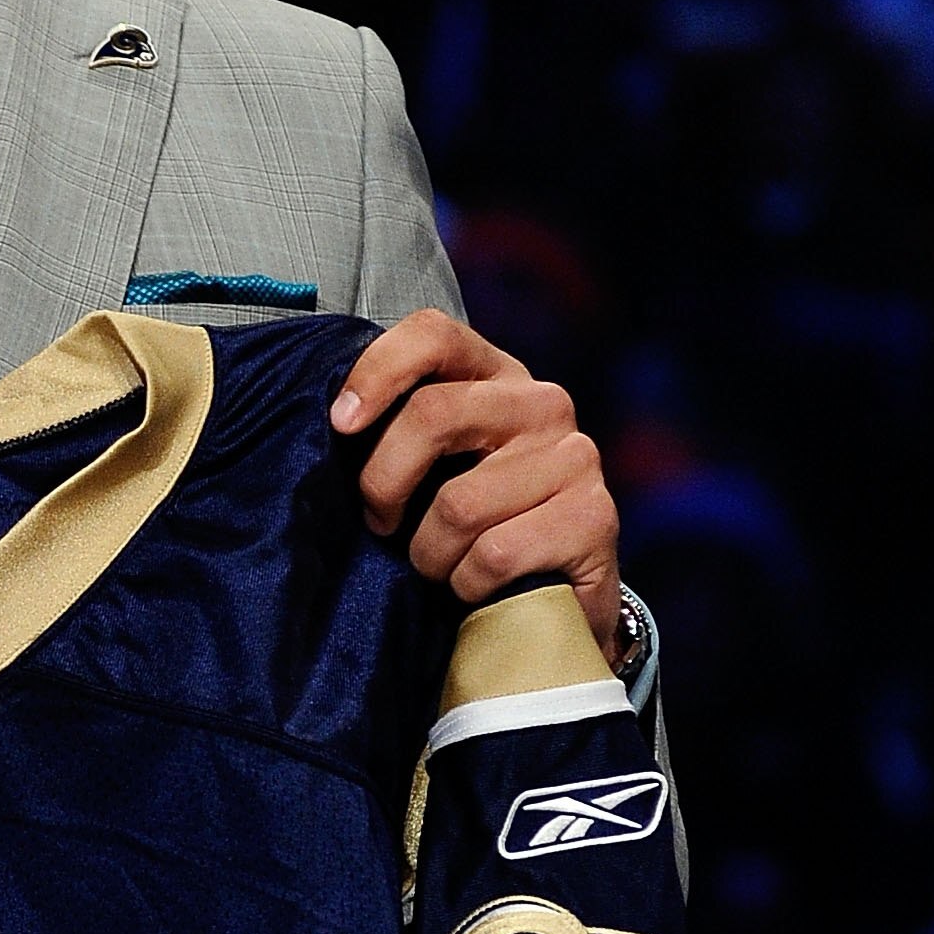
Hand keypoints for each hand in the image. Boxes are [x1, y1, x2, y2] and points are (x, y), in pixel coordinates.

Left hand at [331, 311, 623, 663]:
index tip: (341, 423)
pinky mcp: (594, 518)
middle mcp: (542, 404)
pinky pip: (493, 555)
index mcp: (496, 376)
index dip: (377, 371)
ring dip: (430, 554)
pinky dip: (468, 584)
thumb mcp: (437, 466)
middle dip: (384, 483)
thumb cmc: (476, 525)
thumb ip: (402, 432)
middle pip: (433, 415)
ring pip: (458, 506)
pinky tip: (481, 586)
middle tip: (382, 523)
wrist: (556, 598)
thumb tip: (339, 423)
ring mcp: (574, 458)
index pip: (434, 335)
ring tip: (443, 564)